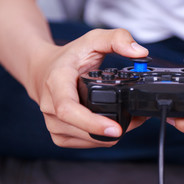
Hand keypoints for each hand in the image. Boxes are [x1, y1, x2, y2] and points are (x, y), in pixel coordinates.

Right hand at [27, 29, 147, 147]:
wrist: (43, 70)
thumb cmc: (69, 57)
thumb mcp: (93, 39)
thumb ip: (117, 39)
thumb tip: (139, 52)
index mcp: (57, 83)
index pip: (68, 109)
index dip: (92, 123)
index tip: (116, 129)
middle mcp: (51, 107)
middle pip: (83, 131)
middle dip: (116, 129)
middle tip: (137, 119)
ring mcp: (54, 124)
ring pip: (89, 141)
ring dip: (112, 135)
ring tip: (128, 120)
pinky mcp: (60, 135)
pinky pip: (86, 144)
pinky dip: (103, 138)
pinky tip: (112, 126)